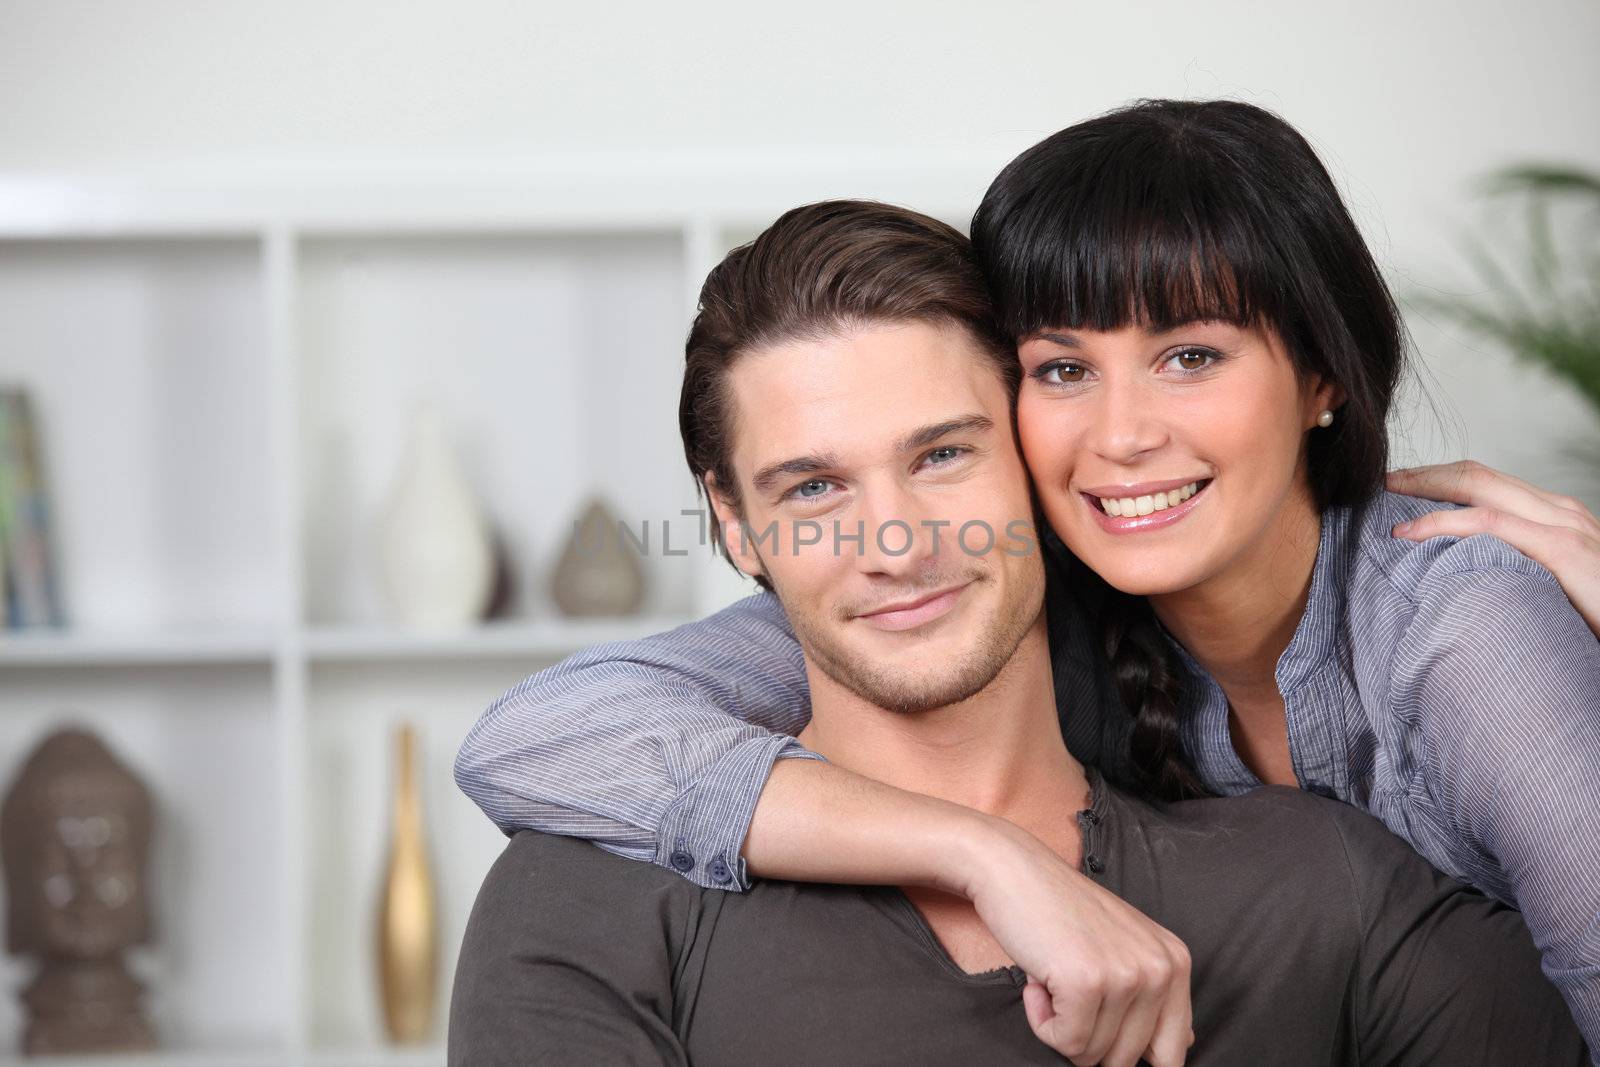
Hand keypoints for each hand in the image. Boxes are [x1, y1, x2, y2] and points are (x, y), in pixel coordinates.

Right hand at [963, 819, 1193, 1066]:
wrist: (1012, 869)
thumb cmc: (1059, 909)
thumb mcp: (1124, 946)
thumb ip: (1157, 997)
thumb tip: (1182, 1046)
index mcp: (1175, 962)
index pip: (1174, 1050)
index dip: (1131, 1054)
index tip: (1100, 1027)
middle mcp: (1160, 968)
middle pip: (1127, 1059)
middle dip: (1088, 1037)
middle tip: (1068, 989)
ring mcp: (1126, 975)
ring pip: (1093, 1054)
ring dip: (1060, 1025)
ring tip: (1053, 978)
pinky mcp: (1087, 982)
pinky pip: (1065, 1041)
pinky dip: (1041, 1022)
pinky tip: (1038, 983)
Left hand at [1387, 460, 1599, 635]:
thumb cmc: (1587, 622)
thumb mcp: (1545, 586)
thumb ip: (1511, 569)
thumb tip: (1454, 574)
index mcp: (1556, 517)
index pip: (1488, 483)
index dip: (1440, 479)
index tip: (1398, 487)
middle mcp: (1561, 511)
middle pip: (1477, 474)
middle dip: (1424, 474)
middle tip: (1381, 481)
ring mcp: (1564, 525)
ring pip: (1480, 487)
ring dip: (1426, 487)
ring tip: (1386, 496)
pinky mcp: (1563, 548)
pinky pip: (1492, 523)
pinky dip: (1443, 522)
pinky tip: (1410, 533)